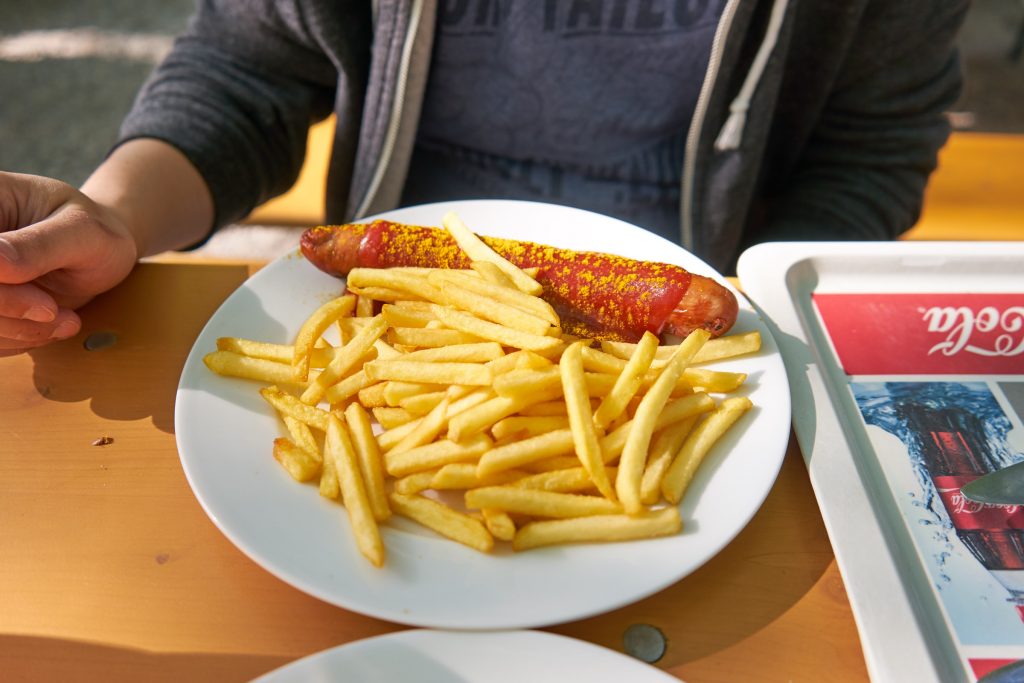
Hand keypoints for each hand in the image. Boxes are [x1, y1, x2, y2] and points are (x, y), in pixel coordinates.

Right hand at [0, 171, 138, 355]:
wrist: (102, 251)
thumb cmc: (96, 232)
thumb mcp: (81, 231)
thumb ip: (40, 245)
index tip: (35, 295)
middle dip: (8, 310)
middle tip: (52, 310)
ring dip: (18, 330)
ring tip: (64, 319)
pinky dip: (20, 339)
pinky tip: (51, 324)